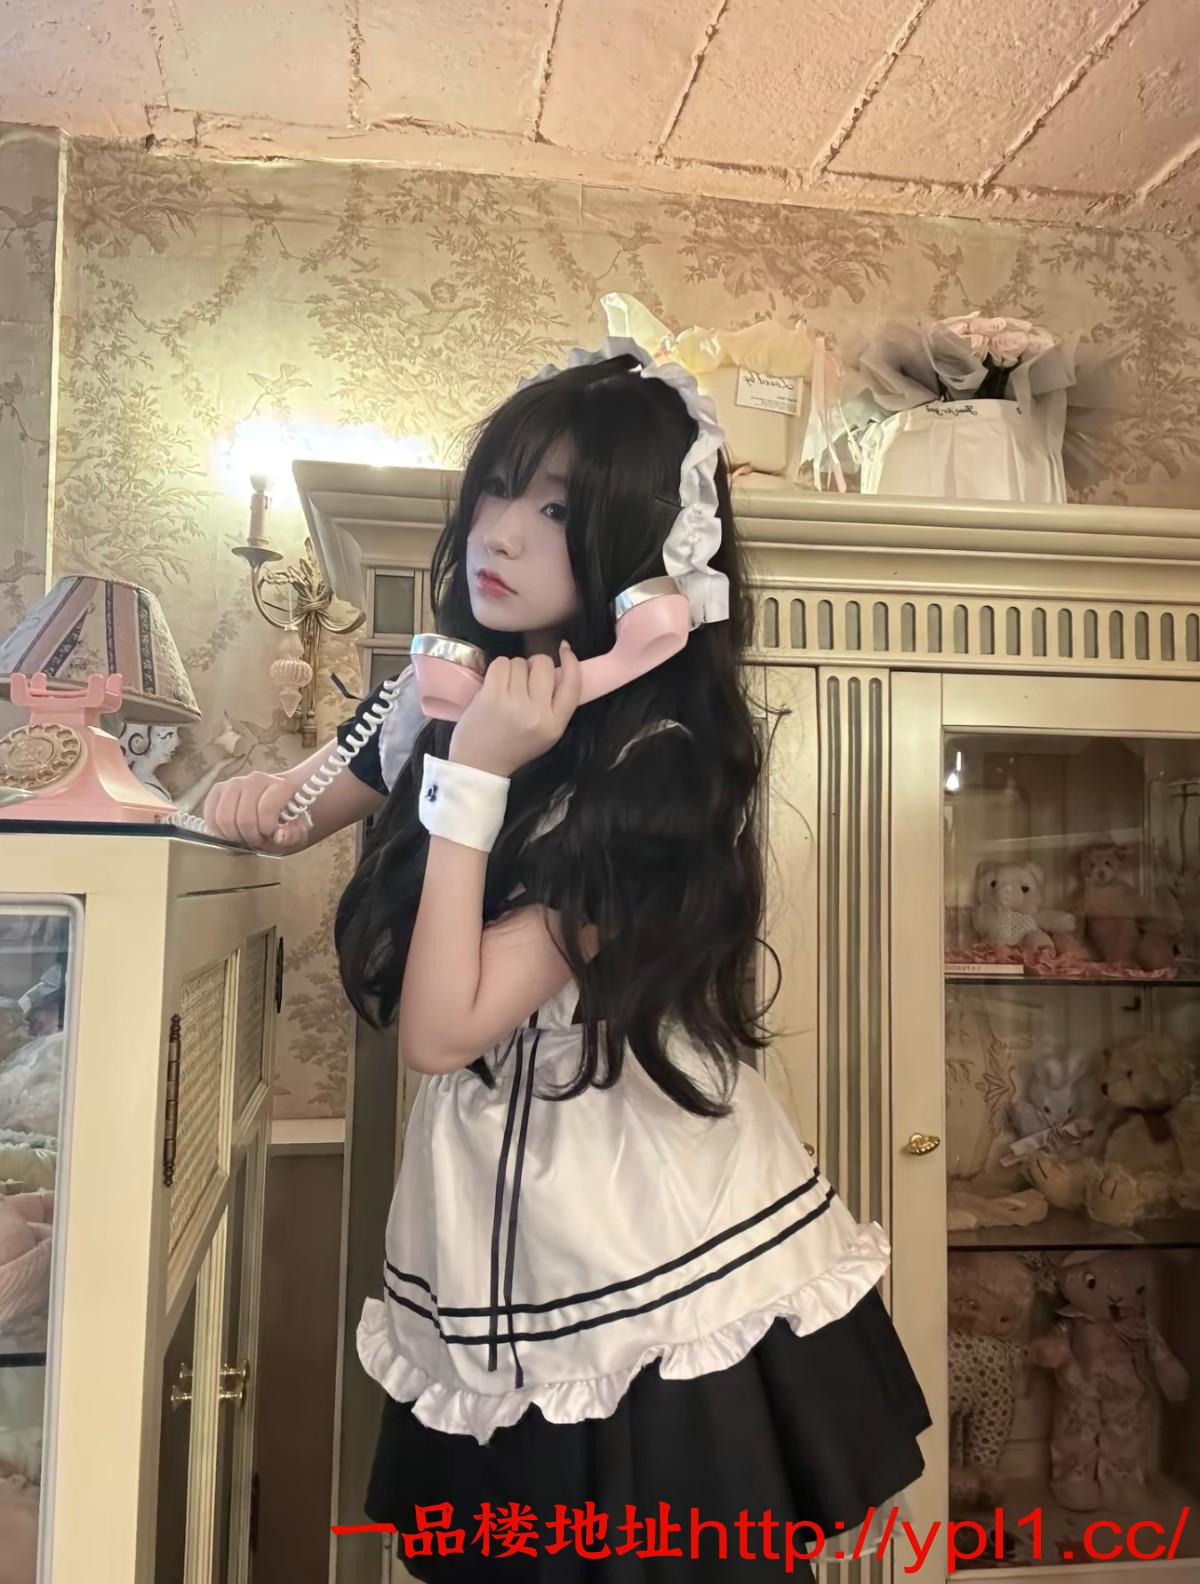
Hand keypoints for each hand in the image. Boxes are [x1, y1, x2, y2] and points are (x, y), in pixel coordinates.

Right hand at [202, 771, 309, 851]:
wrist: (280, 806)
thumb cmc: (288, 821)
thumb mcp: (298, 833)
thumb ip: (292, 836)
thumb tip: (279, 836)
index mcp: (281, 785)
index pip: (266, 809)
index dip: (266, 829)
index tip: (271, 835)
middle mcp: (256, 779)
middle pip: (243, 818)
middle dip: (249, 836)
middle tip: (256, 840)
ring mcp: (234, 782)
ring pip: (224, 817)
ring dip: (233, 835)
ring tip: (244, 837)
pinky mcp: (218, 790)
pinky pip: (210, 814)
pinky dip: (217, 830)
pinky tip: (229, 834)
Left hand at [449, 644, 581, 776]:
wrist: (479, 765)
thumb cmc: (513, 747)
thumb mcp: (546, 734)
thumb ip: (556, 706)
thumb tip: (558, 668)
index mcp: (555, 725)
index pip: (573, 684)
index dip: (571, 662)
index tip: (565, 648)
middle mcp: (538, 714)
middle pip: (544, 664)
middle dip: (534, 665)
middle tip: (524, 680)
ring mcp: (514, 704)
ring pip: (520, 662)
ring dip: (513, 669)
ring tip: (506, 688)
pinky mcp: (492, 696)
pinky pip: (500, 664)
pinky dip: (498, 669)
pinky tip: (494, 684)